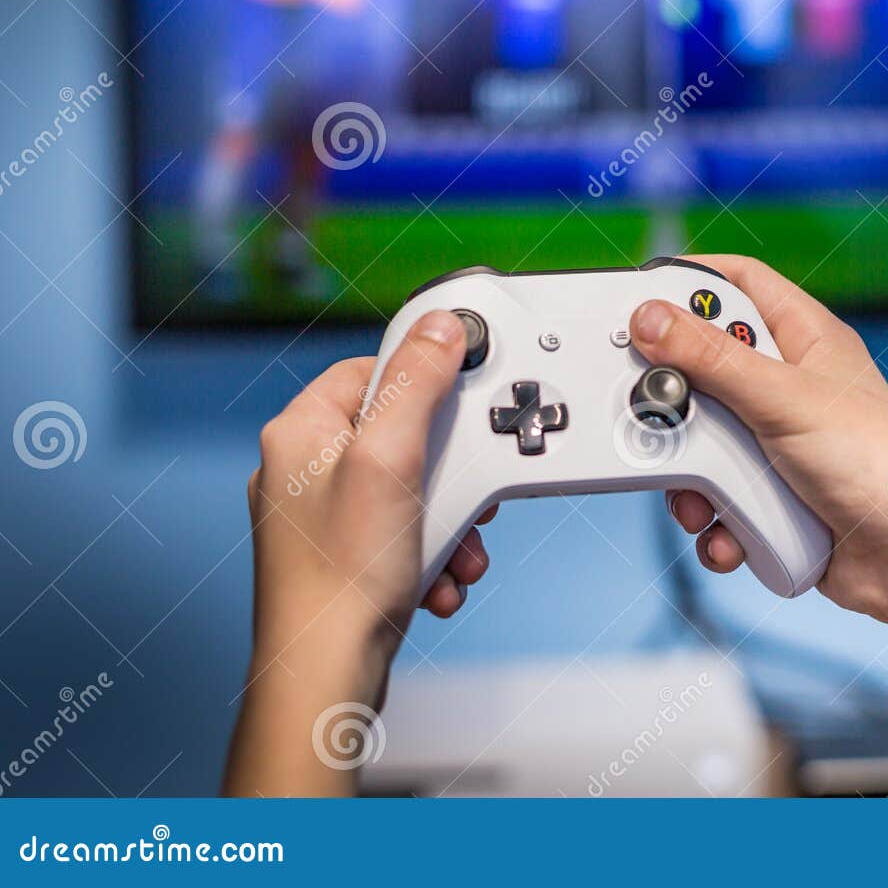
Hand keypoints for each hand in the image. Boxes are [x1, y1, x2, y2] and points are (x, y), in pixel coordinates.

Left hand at [244, 311, 493, 696]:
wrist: (324, 677)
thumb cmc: (340, 578)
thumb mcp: (390, 460)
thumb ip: (417, 384)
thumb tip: (439, 326)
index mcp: (299, 432)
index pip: (373, 368)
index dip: (427, 380)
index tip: (468, 393)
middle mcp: (303, 470)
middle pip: (404, 433)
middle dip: (451, 471)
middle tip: (471, 490)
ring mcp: (322, 517)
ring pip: (413, 489)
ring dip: (450, 519)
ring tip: (457, 549)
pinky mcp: (345, 557)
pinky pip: (407, 532)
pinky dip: (434, 552)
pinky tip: (439, 578)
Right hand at [628, 255, 887, 625]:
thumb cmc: (881, 466)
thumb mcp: (783, 400)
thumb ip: (712, 359)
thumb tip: (651, 317)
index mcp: (805, 341)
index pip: (739, 284)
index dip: (689, 285)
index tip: (637, 303)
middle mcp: (790, 387)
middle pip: (704, 370)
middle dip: (678, 405)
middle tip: (657, 417)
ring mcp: (779, 444)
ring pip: (703, 443)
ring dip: (692, 478)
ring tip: (703, 497)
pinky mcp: (772, 497)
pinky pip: (718, 498)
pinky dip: (716, 519)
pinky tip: (730, 534)